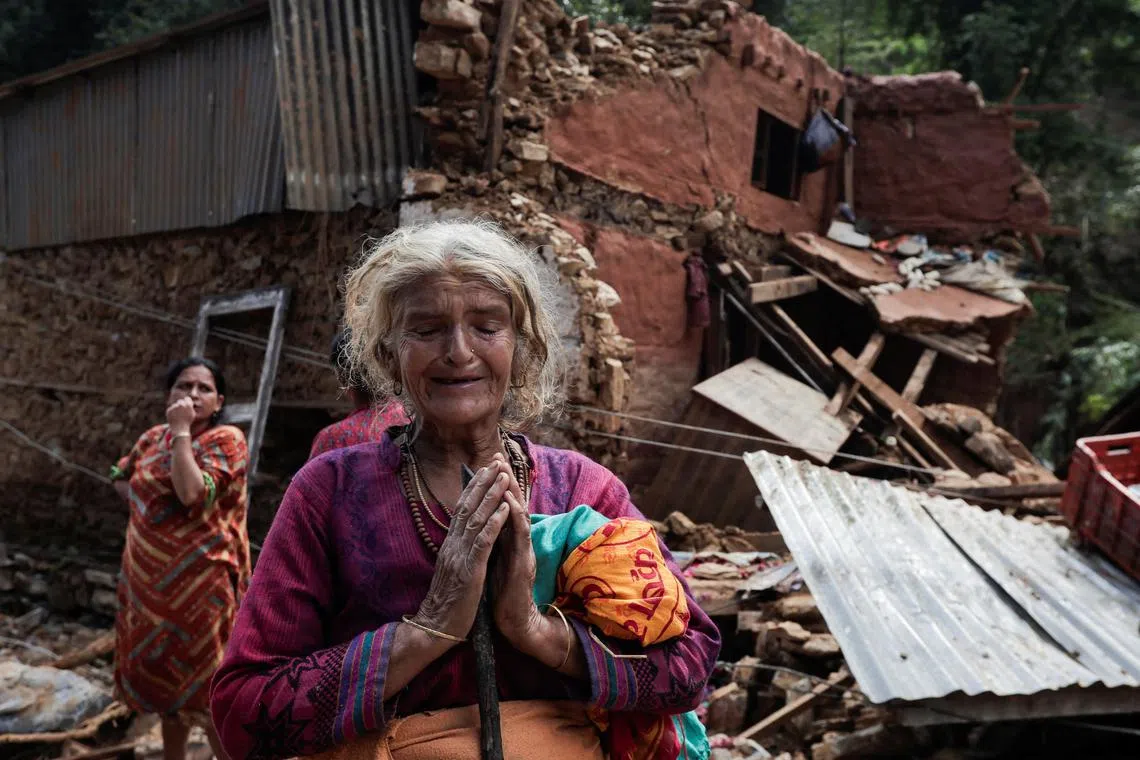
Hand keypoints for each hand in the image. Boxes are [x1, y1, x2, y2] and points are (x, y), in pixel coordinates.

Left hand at [166, 397, 194, 434]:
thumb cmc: (187, 422)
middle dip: (181, 404)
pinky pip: (170, 409)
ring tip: (178, 416)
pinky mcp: (169, 410)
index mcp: (188, 405)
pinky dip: (172, 412)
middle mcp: (181, 405)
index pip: (187, 398)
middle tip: (181, 411)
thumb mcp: (192, 414)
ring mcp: (174, 407)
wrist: (180, 428)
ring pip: (175, 405)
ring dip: (176, 409)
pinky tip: (174, 417)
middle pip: (180, 401)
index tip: (186, 405)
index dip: (186, 401)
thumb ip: (191, 407)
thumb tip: (189, 401)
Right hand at [411, 461, 513, 642]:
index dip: (474, 486)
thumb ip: (460, 549)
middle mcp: (453, 545)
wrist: (436, 627)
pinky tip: (504, 509)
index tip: (486, 468)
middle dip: (484, 482)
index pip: (462, 508)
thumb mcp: (453, 568)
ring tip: (505, 477)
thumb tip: (467, 532)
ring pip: (476, 519)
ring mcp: (460, 556)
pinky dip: (494, 523)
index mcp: (450, 544)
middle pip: (468, 506)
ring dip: (492, 496)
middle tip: (497, 462)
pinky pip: (483, 543)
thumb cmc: (449, 600)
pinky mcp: (469, 571)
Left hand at [490, 481, 539, 645]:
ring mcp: (522, 550)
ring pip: (519, 515)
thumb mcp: (493, 560)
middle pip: (513, 505)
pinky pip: (520, 535)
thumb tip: (483, 522)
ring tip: (504, 471)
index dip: (496, 486)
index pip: (502, 507)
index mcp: (507, 540)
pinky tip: (509, 501)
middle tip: (497, 457)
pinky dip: (514, 516)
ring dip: (512, 491)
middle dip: (505, 480)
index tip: (487, 465)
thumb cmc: (502, 592)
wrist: (512, 620)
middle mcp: (517, 542)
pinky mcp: (523, 563)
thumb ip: (492, 540)